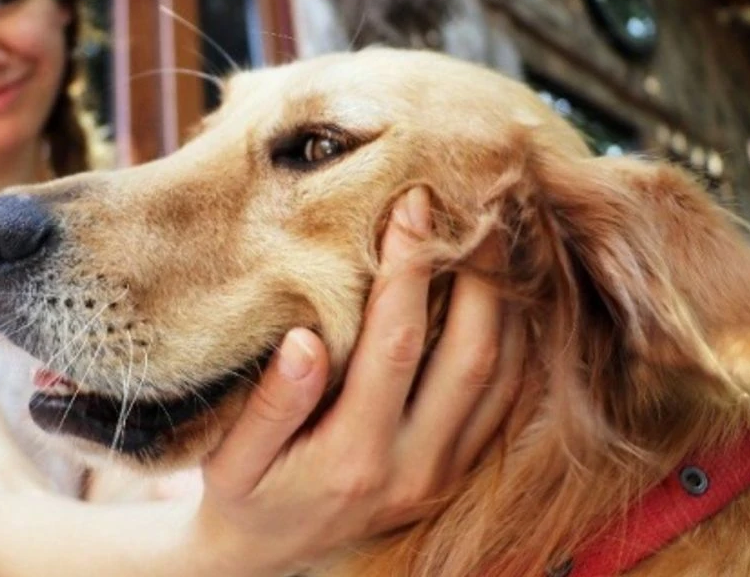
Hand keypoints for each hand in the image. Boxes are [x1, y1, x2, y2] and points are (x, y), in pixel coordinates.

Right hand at [192, 186, 524, 575]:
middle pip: (474, 356)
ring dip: (508, 303)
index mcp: (354, 459)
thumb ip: (272, 405)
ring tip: (498, 237)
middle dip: (478, 274)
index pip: (396, 344)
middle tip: (476, 208)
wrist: (273, 561)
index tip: (411, 206)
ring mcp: (446, 474)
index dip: (408, 269)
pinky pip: (509, 401)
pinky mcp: (461, 472)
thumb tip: (306, 340)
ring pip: (505, 377)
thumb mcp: (232, 462)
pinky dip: (517, 341)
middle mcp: (416, 468)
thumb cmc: (246, 497)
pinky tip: (504, 295)